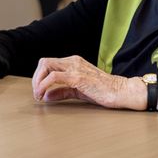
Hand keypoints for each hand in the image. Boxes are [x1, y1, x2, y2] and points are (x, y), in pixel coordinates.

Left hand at [31, 56, 146, 109]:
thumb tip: (46, 96)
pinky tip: (44, 95)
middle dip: (36, 78)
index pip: (48, 63)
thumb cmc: (103, 91)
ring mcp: (75, 68)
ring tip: (38, 95)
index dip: (39, 76)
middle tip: (36, 93)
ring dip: (38, 82)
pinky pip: (54, 77)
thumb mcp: (78, 91)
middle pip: (44, 62)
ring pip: (46, 66)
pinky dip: (44, 85)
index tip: (38, 90)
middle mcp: (73, 61)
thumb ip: (62, 91)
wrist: (121, 92)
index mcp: (73, 62)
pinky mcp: (78, 77)